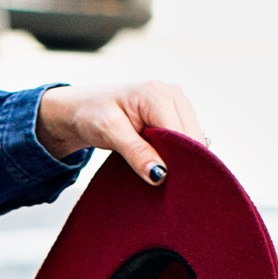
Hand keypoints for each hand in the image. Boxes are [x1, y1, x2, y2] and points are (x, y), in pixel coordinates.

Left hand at [33, 75, 203, 186]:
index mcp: (157, 93)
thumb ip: (135, 152)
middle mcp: (173, 94)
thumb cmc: (91, 114)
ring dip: (181, 159)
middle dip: (183, 162)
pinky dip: (178, 155)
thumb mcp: (108, 132)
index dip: (181, 161)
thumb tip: (159, 174)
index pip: (182, 134)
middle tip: (168, 185)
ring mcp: (177, 103)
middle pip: (193, 138)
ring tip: (164, 175)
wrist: (84, 107)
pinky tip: (165, 165)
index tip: (172, 185)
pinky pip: (186, 140)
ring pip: (193, 140)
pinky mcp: (176, 115)